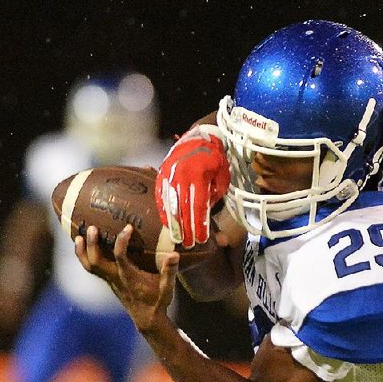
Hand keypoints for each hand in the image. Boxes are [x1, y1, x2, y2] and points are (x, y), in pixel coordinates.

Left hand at [75, 224, 178, 333]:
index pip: (120, 257)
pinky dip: (85, 257)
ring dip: (82, 252)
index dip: (122, 241)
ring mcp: (110, 281)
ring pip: (90, 266)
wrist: (147, 319)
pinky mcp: (109, 281)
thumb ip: (169, 271)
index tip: (128, 227)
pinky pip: (92, 268)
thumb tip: (174, 254)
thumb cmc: (158, 301)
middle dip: (92, 245)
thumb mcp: (167, 288)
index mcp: (130, 278)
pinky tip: (84, 246)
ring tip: (78, 236)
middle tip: (92, 227)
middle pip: (96, 262)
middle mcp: (116, 279)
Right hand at [156, 125, 230, 248]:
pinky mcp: (162, 175)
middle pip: (184, 208)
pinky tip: (166, 223)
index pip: (199, 206)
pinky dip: (164, 211)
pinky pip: (161, 196)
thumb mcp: (222, 176)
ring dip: (174, 224)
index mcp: (199, 175)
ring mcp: (169, 175)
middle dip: (187, 229)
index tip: (202, 239)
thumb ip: (215, 196)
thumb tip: (206, 214)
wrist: (198, 137)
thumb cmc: (214, 159)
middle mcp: (181, 175)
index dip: (200, 225)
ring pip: (170, 204)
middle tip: (189, 244)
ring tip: (177, 238)